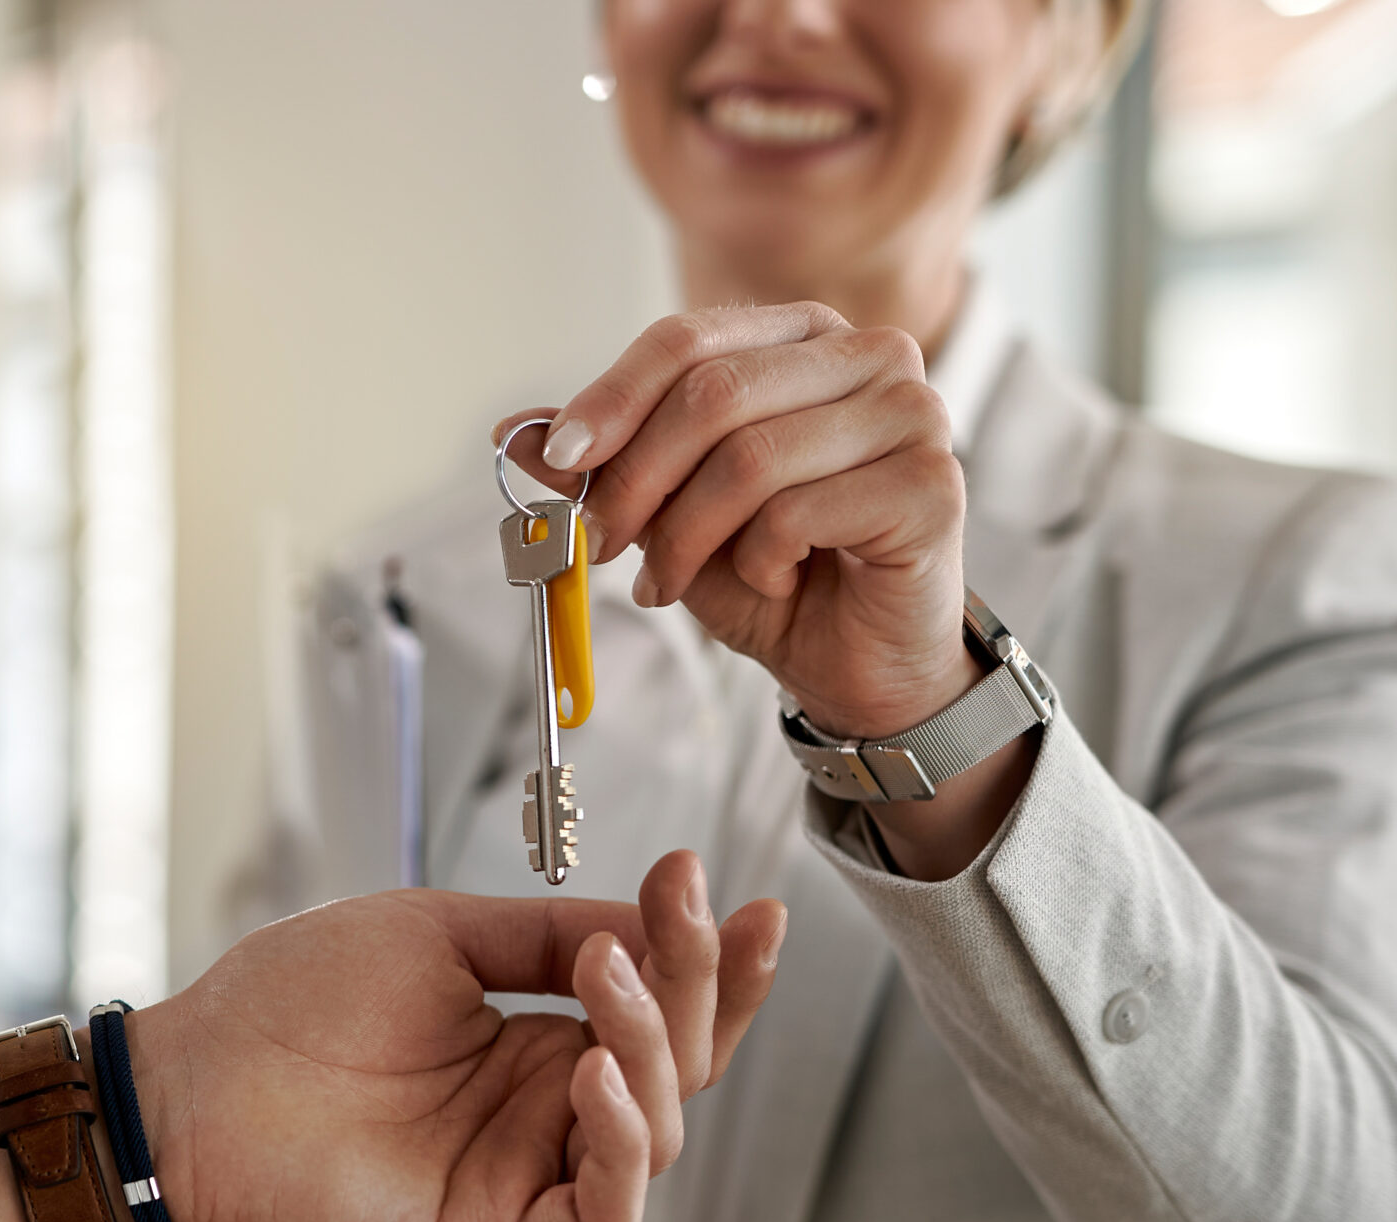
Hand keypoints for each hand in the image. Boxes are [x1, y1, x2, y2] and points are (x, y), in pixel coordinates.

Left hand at [143, 851, 783, 1221]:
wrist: (195, 1080)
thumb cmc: (291, 1004)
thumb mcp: (438, 935)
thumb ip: (548, 937)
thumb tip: (652, 924)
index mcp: (537, 1045)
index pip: (664, 1015)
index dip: (719, 968)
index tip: (749, 899)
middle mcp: (544, 1114)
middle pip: (681, 1067)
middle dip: (700, 986)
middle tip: (681, 911)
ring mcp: (525, 1178)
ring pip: (657, 1133)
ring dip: (651, 1046)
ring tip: (603, 974)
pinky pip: (603, 1210)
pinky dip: (620, 1144)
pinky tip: (590, 1073)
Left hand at [498, 303, 1037, 879]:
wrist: (853, 661)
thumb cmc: (769, 572)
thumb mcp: (665, 512)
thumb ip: (602, 465)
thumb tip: (513, 432)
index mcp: (800, 336)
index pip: (686, 339)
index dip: (609, 400)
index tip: (559, 461)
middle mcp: (868, 355)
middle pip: (712, 395)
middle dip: (636, 481)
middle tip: (603, 545)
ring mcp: (912, 413)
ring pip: (750, 459)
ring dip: (687, 536)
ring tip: (675, 578)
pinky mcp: (932, 484)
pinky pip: (798, 514)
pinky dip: (760, 561)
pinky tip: (775, 580)